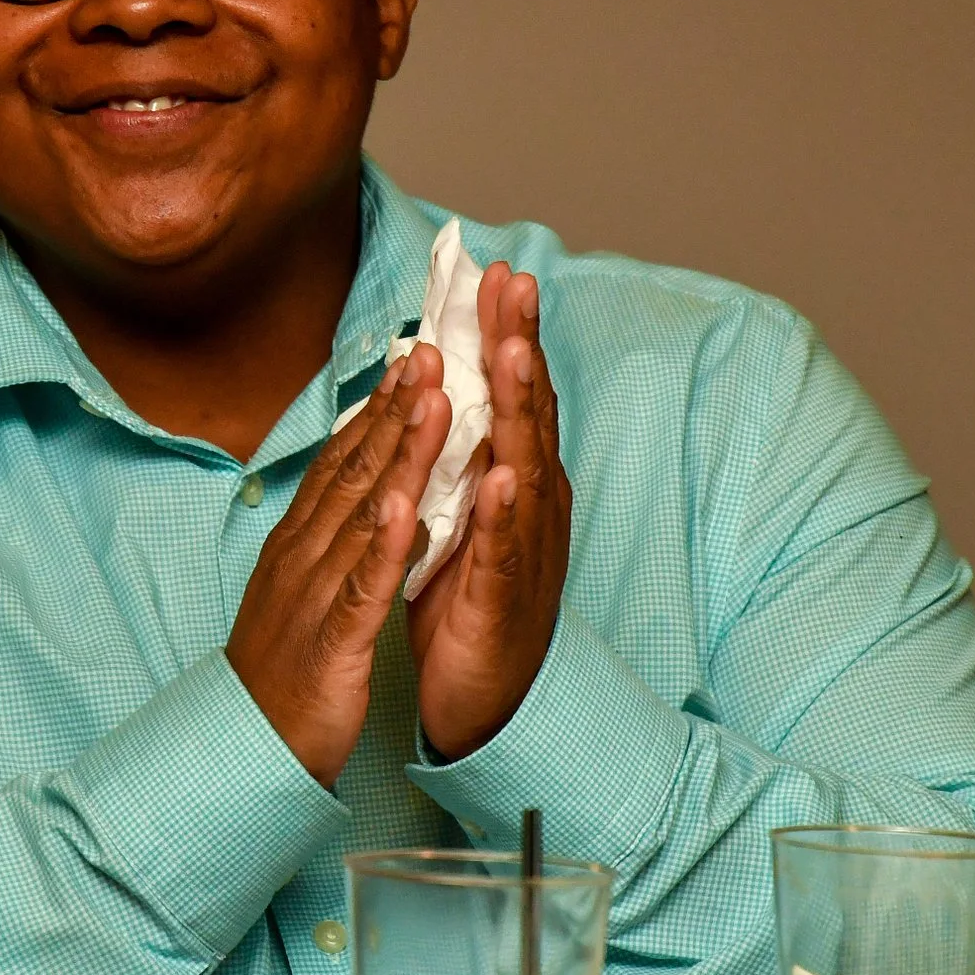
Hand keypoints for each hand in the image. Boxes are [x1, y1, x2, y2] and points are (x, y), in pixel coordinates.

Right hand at [226, 348, 450, 785]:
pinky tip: (410, 509)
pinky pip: (361, 589)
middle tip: (430, 350)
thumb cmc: (285, 671)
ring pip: (362, 514)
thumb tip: (361, 489)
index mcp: (300, 543)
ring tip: (431, 402)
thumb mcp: (304, 590)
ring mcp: (313, 596)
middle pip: (354, 471)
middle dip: (394, 409)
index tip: (414, 357)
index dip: (379, 408)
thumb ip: (329, 539)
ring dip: (398, 456)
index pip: (342, 462)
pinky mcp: (330, 644)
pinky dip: (386, 547)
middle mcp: (302, 556)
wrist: (246, 751)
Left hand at [409, 263, 571, 759]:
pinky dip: (504, 512)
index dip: (503, 333)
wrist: (481, 703)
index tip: (494, 271)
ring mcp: (523, 550)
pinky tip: (502, 476)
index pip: (508, 393)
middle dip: (519, 346)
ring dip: (519, 410)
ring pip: (524, 467)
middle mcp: (528, 505)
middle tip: (514, 282)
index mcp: (511, 480)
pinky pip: (506, 551)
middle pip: (526, 412)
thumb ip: (459, 454)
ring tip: (511, 354)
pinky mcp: (506, 600)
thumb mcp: (459, 513)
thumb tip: (446, 387)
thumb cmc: (466, 602)